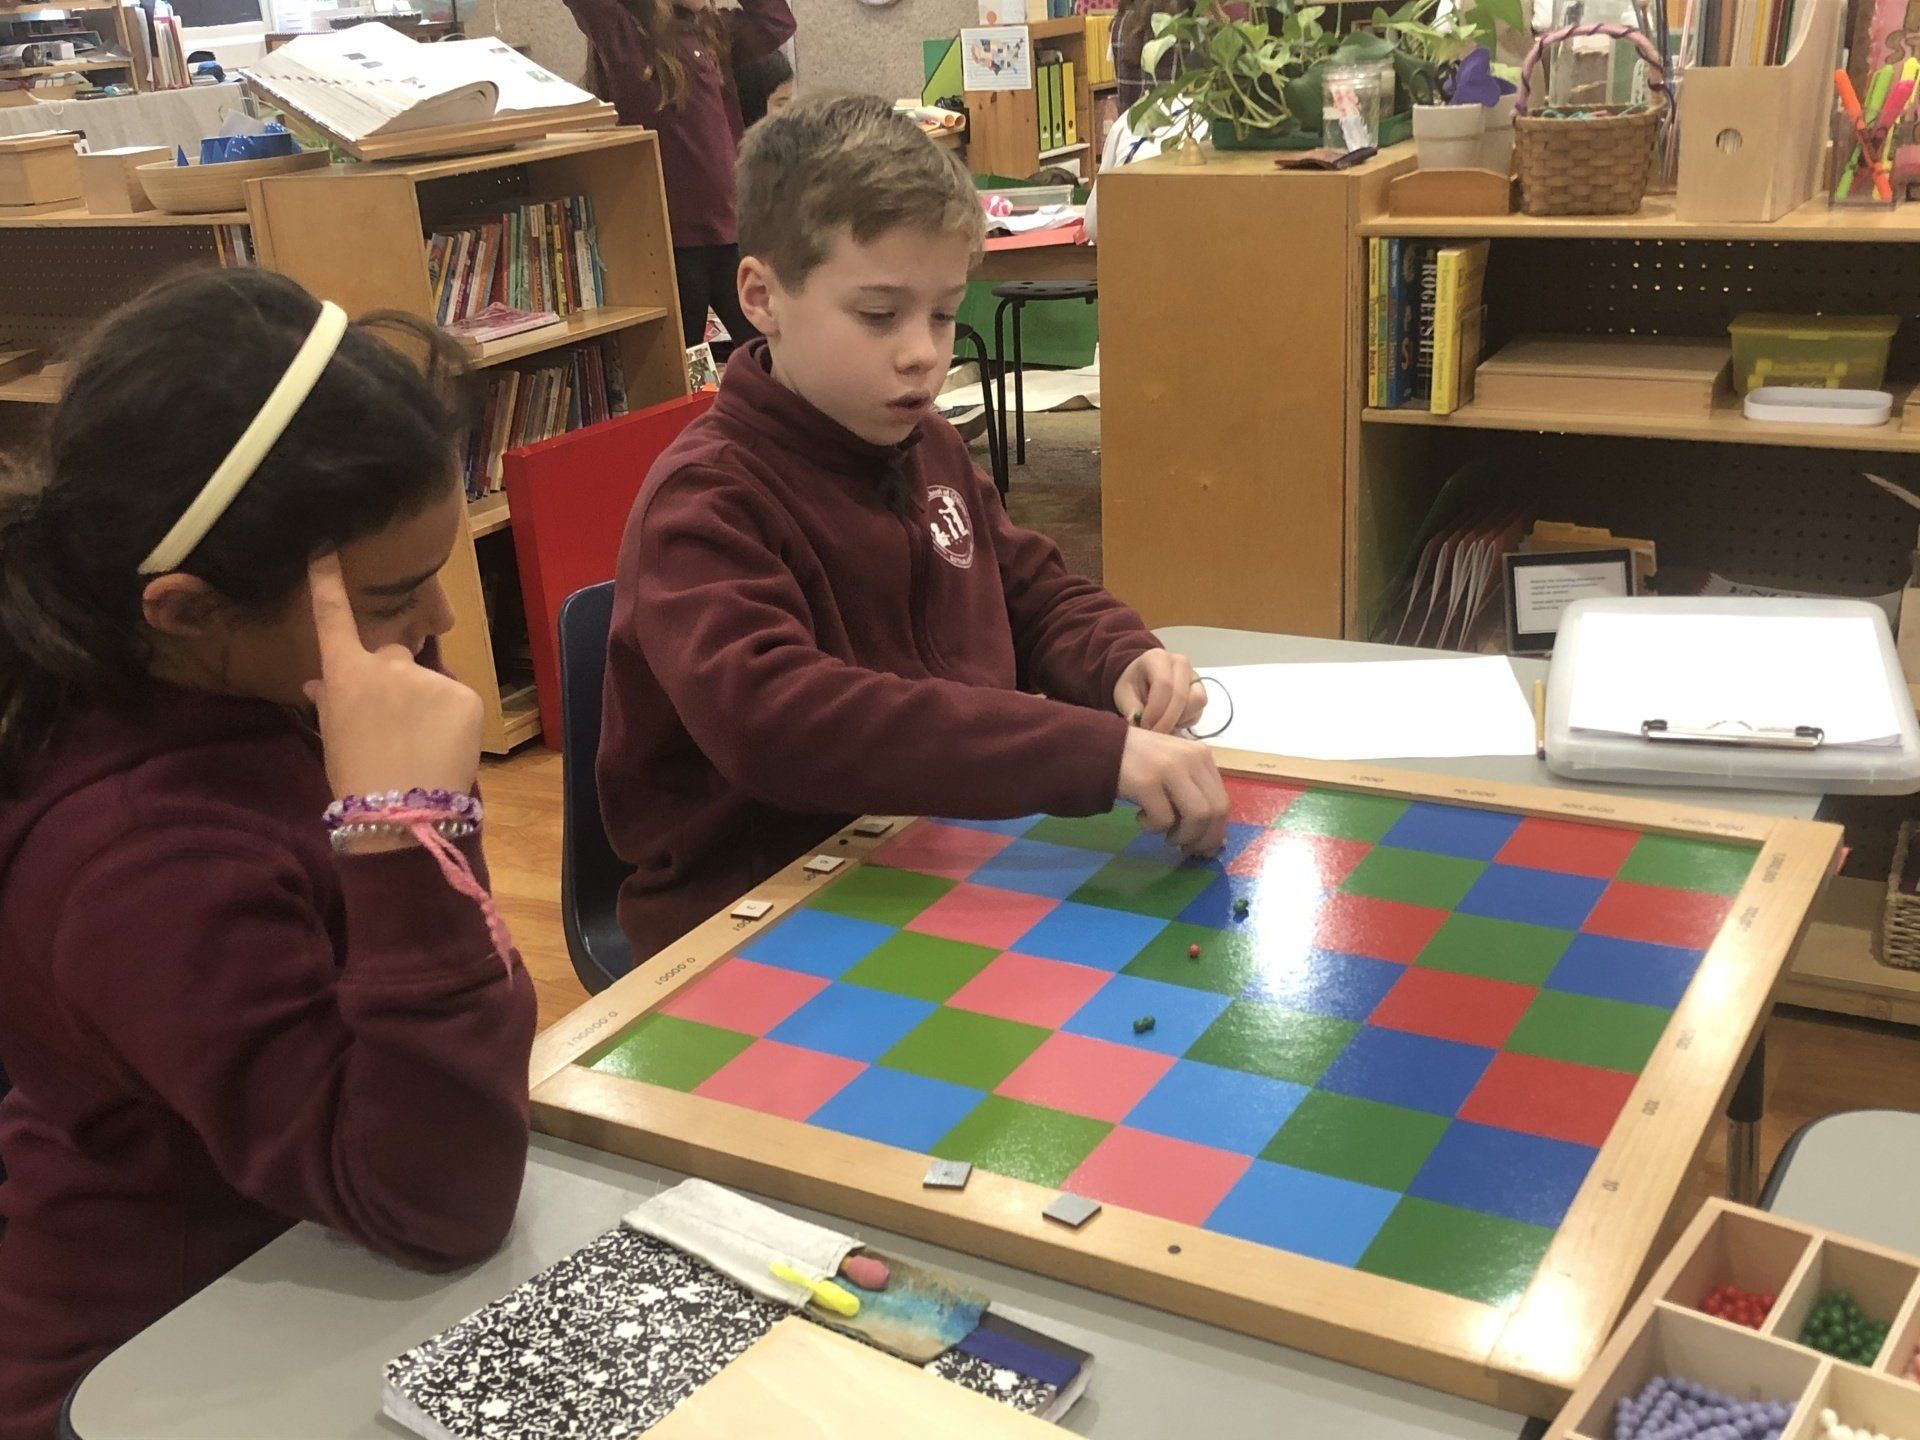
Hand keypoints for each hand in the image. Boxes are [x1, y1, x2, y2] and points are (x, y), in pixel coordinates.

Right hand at [304, 554, 482, 805]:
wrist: (401, 813)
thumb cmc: (357, 780)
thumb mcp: (333, 738)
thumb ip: (330, 702)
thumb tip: (316, 682)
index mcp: (345, 673)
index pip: (333, 618)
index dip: (327, 581)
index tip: (325, 546)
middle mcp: (386, 664)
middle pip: (394, 655)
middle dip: (396, 680)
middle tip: (396, 725)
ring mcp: (428, 676)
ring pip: (428, 681)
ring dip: (426, 703)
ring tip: (421, 745)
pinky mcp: (464, 693)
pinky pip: (457, 699)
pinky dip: (453, 718)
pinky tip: (444, 747)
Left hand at [1114, 650, 1205, 733]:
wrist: (1142, 677)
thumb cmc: (1132, 684)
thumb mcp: (1124, 694)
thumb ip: (1131, 709)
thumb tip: (1139, 727)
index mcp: (1158, 658)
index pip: (1164, 685)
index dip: (1156, 711)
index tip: (1145, 727)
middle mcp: (1181, 663)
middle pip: (1181, 695)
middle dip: (1167, 720)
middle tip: (1154, 735)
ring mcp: (1194, 676)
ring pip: (1196, 702)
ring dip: (1179, 720)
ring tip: (1162, 725)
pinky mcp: (1200, 690)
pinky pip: (1199, 710)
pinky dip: (1185, 721)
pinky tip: (1170, 721)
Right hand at [1116, 727, 1228, 857]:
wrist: (1100, 747)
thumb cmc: (1139, 763)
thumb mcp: (1174, 770)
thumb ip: (1194, 794)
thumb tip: (1214, 840)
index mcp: (1201, 756)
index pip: (1222, 801)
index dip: (1216, 831)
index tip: (1203, 847)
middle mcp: (1191, 759)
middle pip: (1214, 811)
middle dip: (1203, 839)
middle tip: (1186, 849)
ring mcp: (1170, 769)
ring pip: (1196, 817)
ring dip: (1182, 836)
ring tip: (1165, 835)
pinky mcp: (1147, 782)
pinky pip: (1163, 820)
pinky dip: (1153, 827)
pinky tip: (1140, 818)